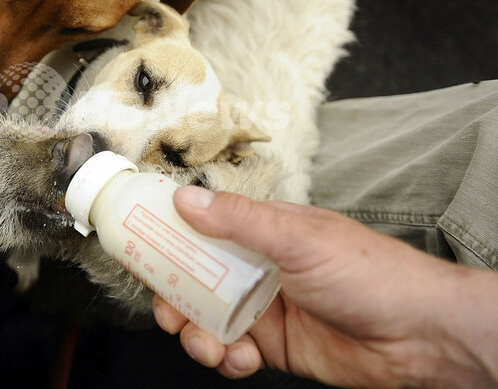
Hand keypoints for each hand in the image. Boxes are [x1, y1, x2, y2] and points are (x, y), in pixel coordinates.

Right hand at [152, 186, 497, 387]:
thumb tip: (187, 200)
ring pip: (205, 317)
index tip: (138, 244)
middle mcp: (256, 267)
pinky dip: (225, 358)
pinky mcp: (272, 346)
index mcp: (261, 230)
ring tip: (208, 343)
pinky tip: (239, 358)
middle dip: (173, 295)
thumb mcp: (299, 238)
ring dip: (195, 333)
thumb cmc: (371, 273)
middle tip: (169, 308)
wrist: (420, 337)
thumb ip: (239, 221)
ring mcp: (262, 307)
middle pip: (193, 277)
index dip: (167, 235)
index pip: (201, 225)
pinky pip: (229, 351)